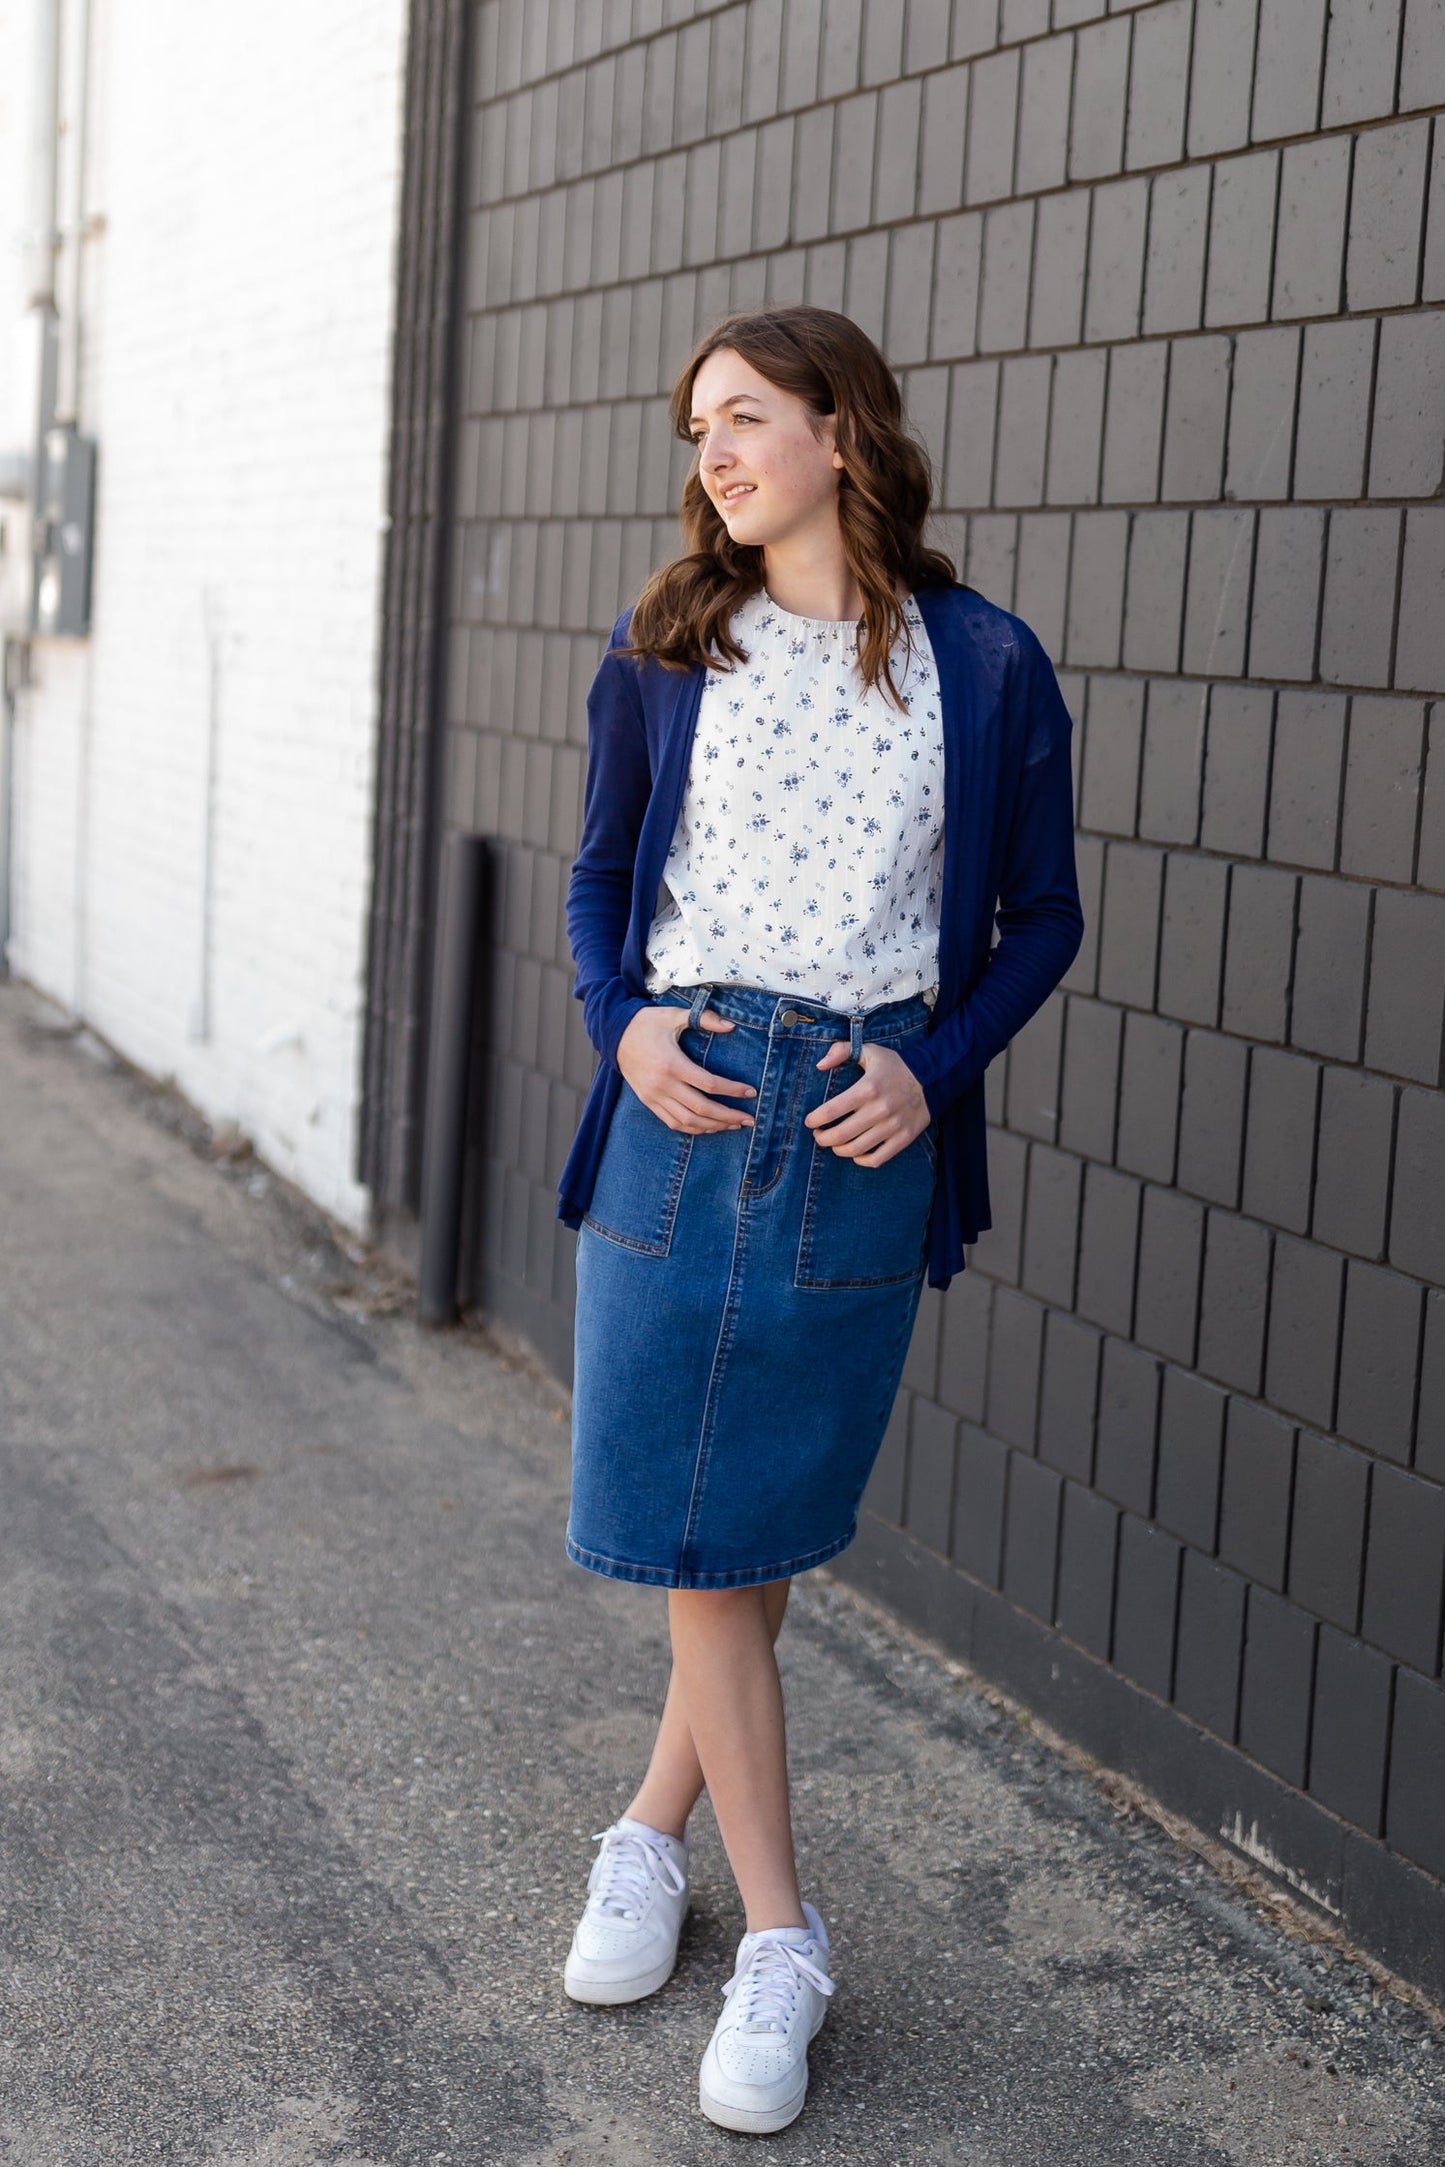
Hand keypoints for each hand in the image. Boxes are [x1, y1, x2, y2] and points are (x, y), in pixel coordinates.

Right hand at [616, 1004, 756, 1132]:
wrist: (614, 1034)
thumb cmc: (647, 1023)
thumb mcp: (674, 1015)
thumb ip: (704, 1019)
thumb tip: (731, 1026)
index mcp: (672, 1064)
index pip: (709, 1084)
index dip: (733, 1090)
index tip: (751, 1092)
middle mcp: (663, 1085)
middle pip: (702, 1109)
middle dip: (728, 1116)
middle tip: (750, 1119)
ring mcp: (654, 1096)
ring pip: (688, 1121)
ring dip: (713, 1126)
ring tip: (733, 1125)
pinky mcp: (648, 1102)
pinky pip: (673, 1123)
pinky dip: (693, 1128)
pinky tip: (709, 1127)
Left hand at [804, 1040, 930, 1166]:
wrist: (933, 1078)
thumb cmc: (895, 1065)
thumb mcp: (869, 1050)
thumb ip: (840, 1051)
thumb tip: (819, 1066)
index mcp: (868, 1088)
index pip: (831, 1111)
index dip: (815, 1120)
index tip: (810, 1121)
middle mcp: (880, 1110)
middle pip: (840, 1135)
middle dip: (822, 1138)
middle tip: (818, 1135)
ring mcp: (892, 1127)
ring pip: (855, 1150)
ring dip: (838, 1149)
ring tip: (834, 1143)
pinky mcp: (903, 1138)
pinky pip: (877, 1159)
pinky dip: (861, 1160)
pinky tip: (855, 1153)